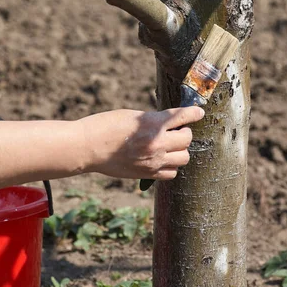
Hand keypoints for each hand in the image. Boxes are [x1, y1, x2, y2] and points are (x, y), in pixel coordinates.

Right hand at [76, 106, 203, 180]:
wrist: (88, 147)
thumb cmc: (106, 125)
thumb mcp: (133, 115)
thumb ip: (154, 120)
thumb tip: (169, 123)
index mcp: (153, 124)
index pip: (183, 117)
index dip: (194, 113)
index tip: (198, 112)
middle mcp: (157, 143)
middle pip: (187, 139)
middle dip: (184, 133)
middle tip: (175, 129)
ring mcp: (153, 161)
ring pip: (184, 158)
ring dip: (180, 150)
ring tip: (169, 145)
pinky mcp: (147, 174)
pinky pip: (171, 173)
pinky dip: (171, 165)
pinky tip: (162, 158)